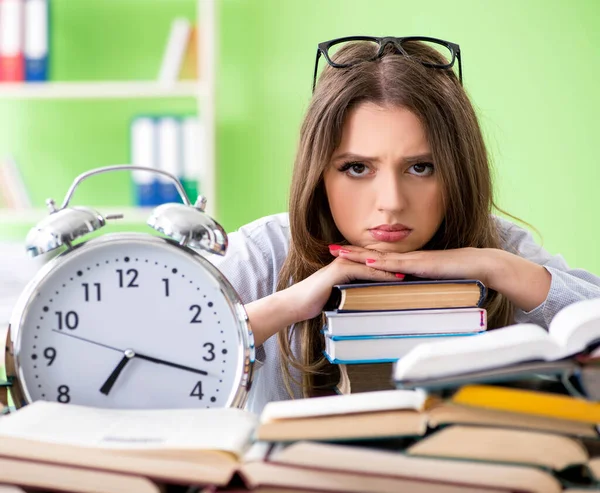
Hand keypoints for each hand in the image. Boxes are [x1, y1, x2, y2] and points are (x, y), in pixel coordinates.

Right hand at [287, 250, 399, 321]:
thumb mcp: (337, 298)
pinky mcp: (339, 272)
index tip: (407, 272)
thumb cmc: (313, 302)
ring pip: (373, 265)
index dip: (389, 268)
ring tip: (410, 273)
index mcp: (346, 267)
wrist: (295, 303)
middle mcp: (346, 262)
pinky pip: (364, 272)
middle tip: (416, 270)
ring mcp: (343, 265)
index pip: (372, 265)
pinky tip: (392, 279)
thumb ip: (350, 295)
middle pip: (376, 262)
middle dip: (395, 266)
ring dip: (392, 269)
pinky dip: (379, 275)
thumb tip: (363, 302)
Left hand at [330, 245, 498, 285]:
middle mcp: (407, 258)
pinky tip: (366, 262)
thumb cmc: (460, 274)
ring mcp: (413, 259)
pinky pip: (398, 264)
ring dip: (358, 254)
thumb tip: (406, 296)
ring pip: (380, 257)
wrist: (481, 264)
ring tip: (339, 252)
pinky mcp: (422, 264)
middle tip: (330, 248)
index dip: (359, 255)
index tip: (341, 253)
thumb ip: (419, 286)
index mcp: (408, 262)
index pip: (379, 258)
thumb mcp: (433, 282)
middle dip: (351, 251)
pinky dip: (381, 264)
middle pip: (374, 254)